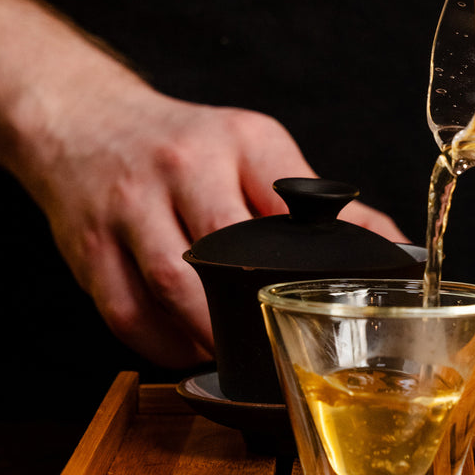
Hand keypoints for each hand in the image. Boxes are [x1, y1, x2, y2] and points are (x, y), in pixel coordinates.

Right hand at [19, 86, 406, 368]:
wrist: (84, 119)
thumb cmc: (184, 142)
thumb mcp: (256, 147)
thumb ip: (316, 198)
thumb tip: (389, 241)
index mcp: (238, 142)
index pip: (287, 209)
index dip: (311, 263)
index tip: (331, 302)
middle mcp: (182, 168)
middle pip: (225, 253)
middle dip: (254, 309)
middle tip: (280, 342)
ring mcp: (129, 207)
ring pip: (173, 291)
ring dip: (209, 336)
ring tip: (234, 355)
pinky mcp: (89, 248)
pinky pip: (128, 314)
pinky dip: (162, 345)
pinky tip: (186, 349)